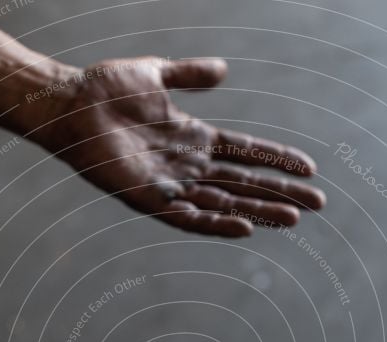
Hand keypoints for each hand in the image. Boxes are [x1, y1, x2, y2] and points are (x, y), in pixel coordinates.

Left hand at [46, 57, 325, 236]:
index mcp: (193, 138)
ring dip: (258, 211)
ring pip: (224, 203)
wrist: (68, 104)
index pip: (246, 153)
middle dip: (280, 193)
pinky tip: (244, 227)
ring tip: (292, 218)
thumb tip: (223, 70)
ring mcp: (170, 185)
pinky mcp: (149, 200)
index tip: (309, 168)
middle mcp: (187, 166)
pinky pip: (189, 217)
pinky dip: (217, 223)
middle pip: (243, 183)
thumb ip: (189, 75)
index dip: (277, 160)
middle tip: (317, 204)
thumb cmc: (106, 89)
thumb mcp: (156, 75)